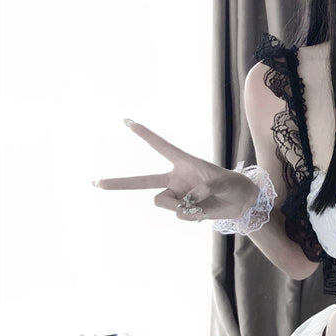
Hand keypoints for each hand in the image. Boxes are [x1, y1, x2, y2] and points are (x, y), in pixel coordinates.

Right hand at [93, 119, 258, 221]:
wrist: (241, 203)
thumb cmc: (234, 185)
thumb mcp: (224, 183)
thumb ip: (206, 189)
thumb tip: (188, 201)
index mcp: (183, 163)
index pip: (160, 146)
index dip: (145, 134)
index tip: (127, 121)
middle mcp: (175, 179)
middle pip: (142, 181)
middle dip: (118, 183)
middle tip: (95, 183)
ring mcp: (177, 195)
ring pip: (162, 203)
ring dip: (180, 205)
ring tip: (199, 204)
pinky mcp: (182, 209)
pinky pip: (179, 215)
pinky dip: (193, 215)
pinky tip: (204, 211)